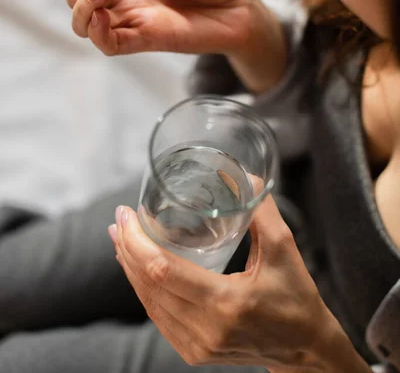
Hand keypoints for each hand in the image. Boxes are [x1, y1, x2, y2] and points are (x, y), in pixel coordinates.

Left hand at [108, 198, 367, 372]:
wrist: (305, 348)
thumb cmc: (296, 297)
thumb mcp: (284, 249)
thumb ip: (261, 210)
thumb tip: (242, 175)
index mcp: (225, 302)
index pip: (163, 271)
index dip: (137, 241)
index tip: (126, 215)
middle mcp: (205, 329)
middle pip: (149, 285)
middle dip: (127, 249)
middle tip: (120, 220)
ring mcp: (196, 345)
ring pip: (149, 302)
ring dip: (130, 268)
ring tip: (121, 238)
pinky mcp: (193, 351)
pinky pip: (158, 317)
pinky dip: (144, 289)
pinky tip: (137, 269)